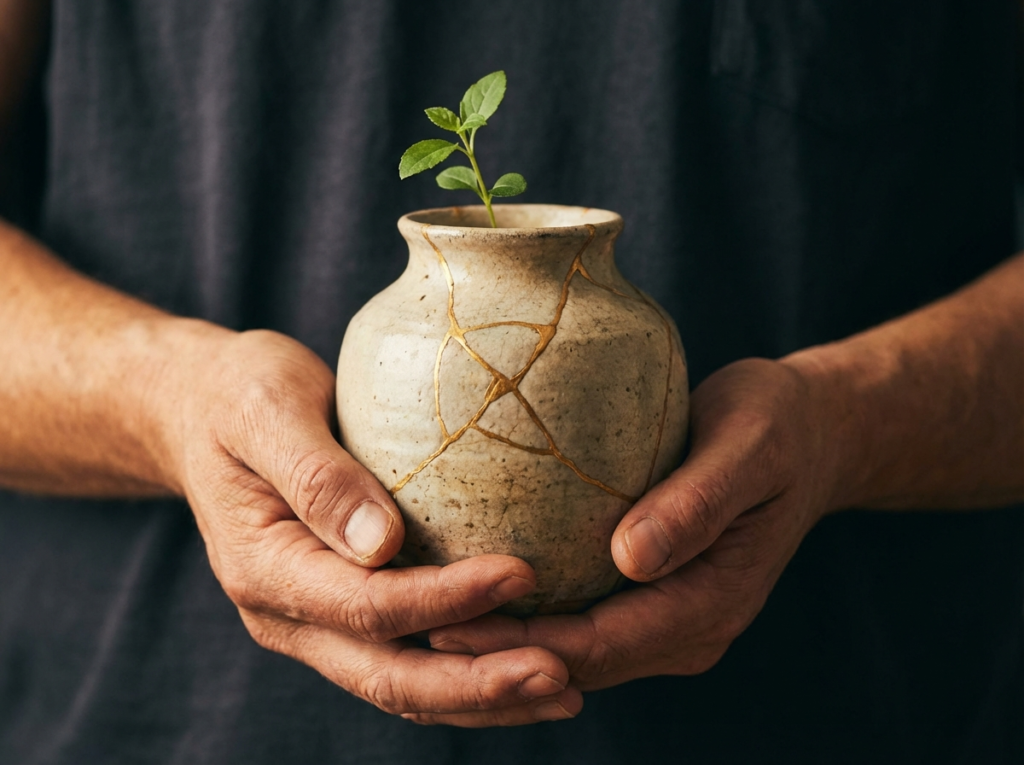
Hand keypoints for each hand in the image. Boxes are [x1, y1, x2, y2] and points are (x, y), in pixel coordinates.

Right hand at [158, 328, 582, 724]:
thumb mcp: (264, 410)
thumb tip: (381, 543)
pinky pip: (406, 657)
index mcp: (265, 568)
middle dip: (477, 684)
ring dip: (481, 695)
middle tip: (560, 676)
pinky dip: (465, 671)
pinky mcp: (341, 612)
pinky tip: (524, 663)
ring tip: (562, 690)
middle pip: (389, 675)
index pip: (367, 605)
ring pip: (402, 684)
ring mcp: (314, 622)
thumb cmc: (237, 397)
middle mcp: (287, 614)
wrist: (200, 414)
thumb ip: (317, 476)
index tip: (522, 574)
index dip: (447, 599)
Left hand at [424, 357, 843, 719]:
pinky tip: (478, 584)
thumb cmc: (777, 427)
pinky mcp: (655, 593)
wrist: (809, 434)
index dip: (521, 643)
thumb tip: (630, 558)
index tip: (449, 620)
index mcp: (711, 603)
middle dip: (497, 653)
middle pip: (576, 661)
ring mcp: (671, 617)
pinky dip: (533, 612)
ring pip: (575, 650)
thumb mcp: (747, 447)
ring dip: (506, 640)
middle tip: (413, 620)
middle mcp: (689, 626)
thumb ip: (697, 502)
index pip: (600, 644)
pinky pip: (586, 617)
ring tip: (426, 610)